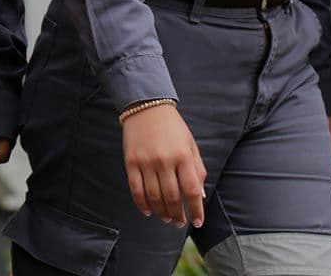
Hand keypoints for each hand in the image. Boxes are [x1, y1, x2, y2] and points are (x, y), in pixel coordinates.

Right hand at [121, 104, 204, 227]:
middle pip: (172, 197)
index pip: (192, 190)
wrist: (146, 106)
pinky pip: (136, 189)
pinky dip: (142, 204)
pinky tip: (149, 211)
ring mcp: (146, 162)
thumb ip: (197, 169)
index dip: (196, 210)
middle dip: (177, 215)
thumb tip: (199, 195)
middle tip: (179, 223)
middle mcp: (165, 160)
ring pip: (154, 197)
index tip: (197, 222)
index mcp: (183, 156)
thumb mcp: (190, 144)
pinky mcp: (131, 162)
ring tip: (166, 219)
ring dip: (161, 212)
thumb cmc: (172, 127)